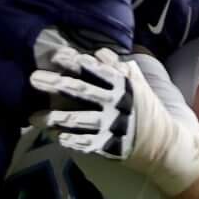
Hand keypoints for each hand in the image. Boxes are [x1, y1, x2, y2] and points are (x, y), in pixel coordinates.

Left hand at [32, 41, 198, 194]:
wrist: (165, 144)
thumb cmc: (146, 110)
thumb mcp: (138, 85)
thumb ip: (118, 68)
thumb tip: (99, 53)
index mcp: (122, 86)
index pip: (95, 70)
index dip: (75, 62)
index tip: (56, 56)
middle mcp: (115, 104)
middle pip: (82, 91)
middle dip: (57, 84)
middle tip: (34, 79)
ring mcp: (111, 126)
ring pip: (79, 119)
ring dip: (55, 117)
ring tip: (34, 116)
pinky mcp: (109, 145)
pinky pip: (85, 142)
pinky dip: (70, 140)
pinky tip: (56, 137)